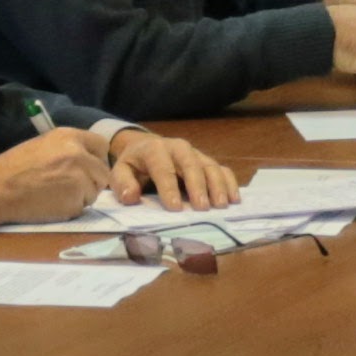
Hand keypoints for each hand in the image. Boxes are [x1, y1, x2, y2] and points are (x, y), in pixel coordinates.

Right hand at [0, 124, 111, 227]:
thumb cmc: (12, 168)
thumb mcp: (42, 145)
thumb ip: (66, 149)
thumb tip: (85, 159)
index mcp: (69, 136)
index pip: (101, 146)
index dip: (96, 159)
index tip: (87, 168)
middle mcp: (79, 154)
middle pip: (102, 172)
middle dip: (91, 182)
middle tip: (69, 188)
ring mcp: (79, 177)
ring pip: (94, 192)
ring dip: (81, 197)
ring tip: (56, 196)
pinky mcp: (75, 200)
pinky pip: (82, 207)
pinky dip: (70, 209)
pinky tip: (51, 205)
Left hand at [106, 124, 235, 208]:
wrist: (146, 148)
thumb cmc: (134, 165)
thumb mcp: (121, 171)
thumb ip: (122, 184)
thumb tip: (130, 197)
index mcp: (154, 149)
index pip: (163, 168)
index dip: (169, 188)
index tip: (175, 208)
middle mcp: (178, 148)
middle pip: (191, 164)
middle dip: (198, 186)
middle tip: (202, 208)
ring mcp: (195, 153)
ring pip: (210, 166)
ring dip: (218, 186)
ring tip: (221, 206)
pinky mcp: (207, 161)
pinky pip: (222, 169)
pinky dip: (229, 183)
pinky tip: (234, 199)